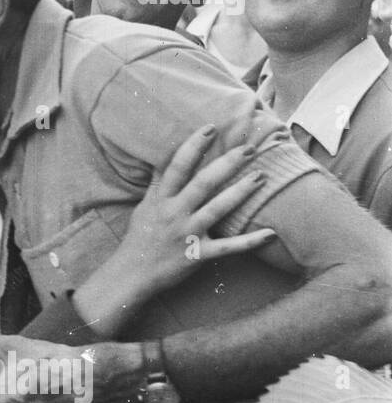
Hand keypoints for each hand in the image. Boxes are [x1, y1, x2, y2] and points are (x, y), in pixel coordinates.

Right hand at [74, 126, 274, 332]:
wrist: (132, 274)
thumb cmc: (139, 238)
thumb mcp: (144, 206)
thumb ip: (158, 184)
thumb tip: (163, 157)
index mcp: (160, 199)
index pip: (177, 166)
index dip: (193, 146)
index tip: (211, 128)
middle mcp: (174, 213)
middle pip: (203, 183)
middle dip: (226, 164)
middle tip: (248, 148)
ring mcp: (186, 234)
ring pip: (217, 209)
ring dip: (240, 192)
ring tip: (261, 176)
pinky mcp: (197, 255)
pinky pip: (227, 248)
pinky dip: (249, 242)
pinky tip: (271, 233)